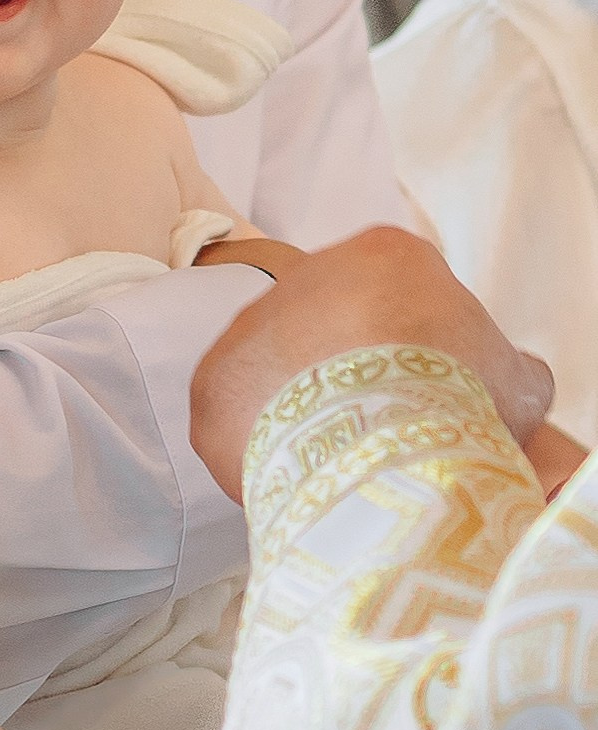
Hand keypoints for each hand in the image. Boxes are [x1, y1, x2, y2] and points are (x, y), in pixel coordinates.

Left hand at [191, 226, 554, 502]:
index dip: (412, 350)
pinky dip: (261, 446)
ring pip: (276, 368)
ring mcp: (251, 324)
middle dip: (347, 373)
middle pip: (327, 326)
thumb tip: (509, 381)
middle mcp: (305, 273)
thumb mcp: (515, 379)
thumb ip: (504, 366)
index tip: (422, 392)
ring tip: (337, 459)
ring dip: (298, 406)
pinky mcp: (214, 382)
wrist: (385, 442)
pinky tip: (297, 474)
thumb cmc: (459, 402)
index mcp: (384, 254)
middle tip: (376, 428)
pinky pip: (235, 416)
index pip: (394, 293)